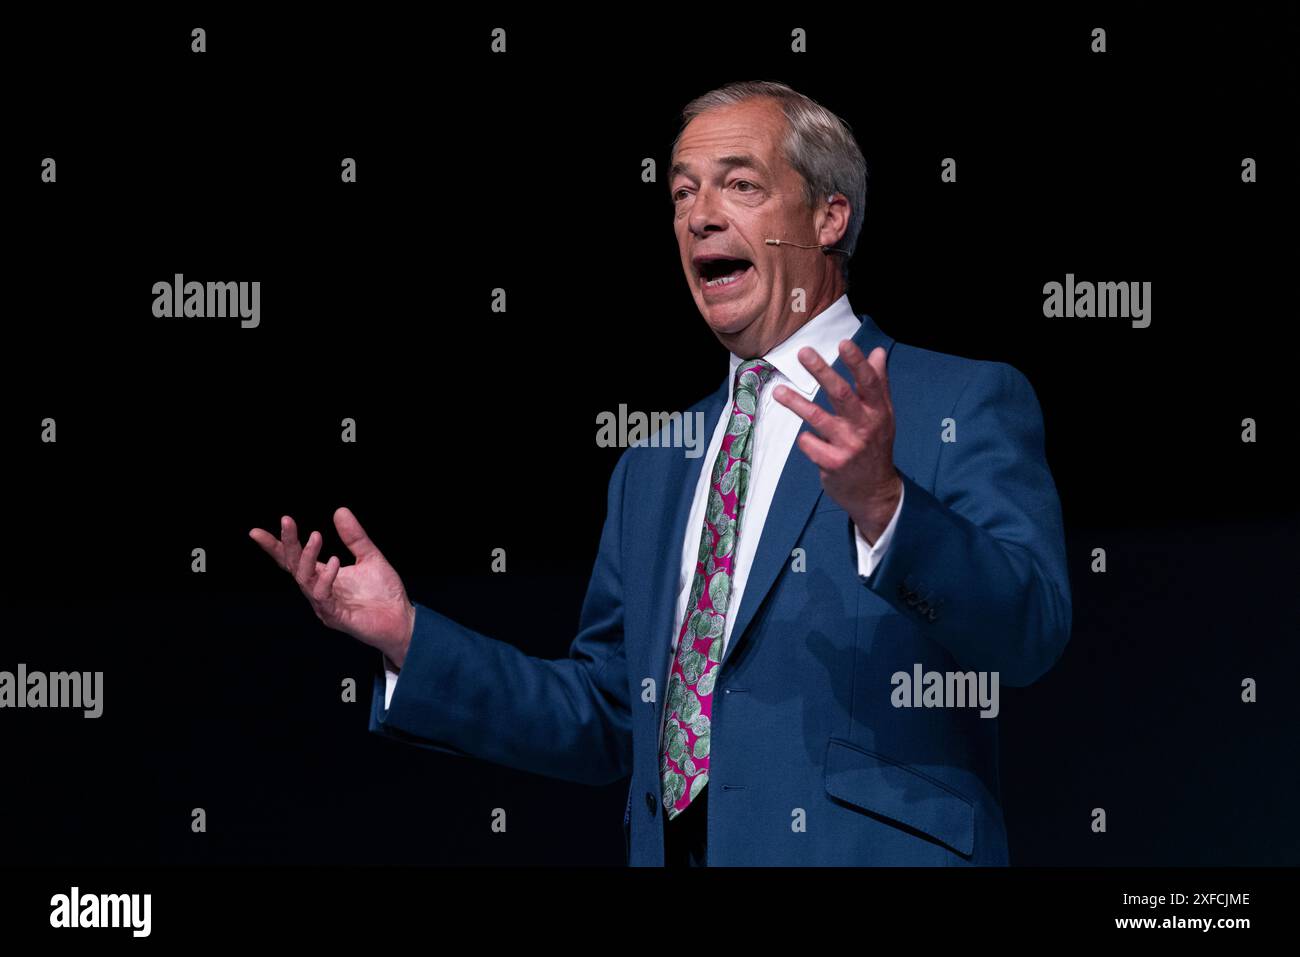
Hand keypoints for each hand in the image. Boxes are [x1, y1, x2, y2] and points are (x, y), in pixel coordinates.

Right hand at [249, 507, 415, 667]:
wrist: (403, 620)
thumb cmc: (385, 593)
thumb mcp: (370, 557)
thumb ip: (355, 537)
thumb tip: (340, 510)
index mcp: (323, 577)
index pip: (293, 561)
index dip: (276, 546)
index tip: (256, 532)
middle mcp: (319, 591)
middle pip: (294, 566)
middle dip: (288, 543)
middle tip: (287, 520)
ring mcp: (325, 606)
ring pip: (304, 580)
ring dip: (307, 557)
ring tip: (316, 536)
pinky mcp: (336, 618)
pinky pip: (323, 597)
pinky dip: (326, 578)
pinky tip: (334, 561)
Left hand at [772, 341, 901, 541]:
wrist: (875, 492)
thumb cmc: (875, 446)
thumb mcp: (883, 415)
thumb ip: (879, 383)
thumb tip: (877, 352)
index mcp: (878, 411)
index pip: (870, 382)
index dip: (857, 362)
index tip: (843, 342)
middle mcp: (865, 426)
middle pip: (841, 394)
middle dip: (822, 371)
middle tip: (803, 353)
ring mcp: (848, 446)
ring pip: (817, 417)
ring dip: (796, 403)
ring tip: (778, 391)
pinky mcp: (833, 463)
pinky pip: (809, 443)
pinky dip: (805, 439)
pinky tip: (809, 440)